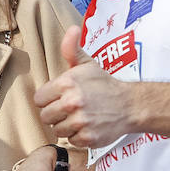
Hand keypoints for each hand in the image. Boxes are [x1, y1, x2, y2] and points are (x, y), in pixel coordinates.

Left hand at [35, 28, 131, 147]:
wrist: (130, 105)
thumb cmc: (105, 85)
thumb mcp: (88, 64)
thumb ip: (72, 49)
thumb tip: (72, 29)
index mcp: (67, 83)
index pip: (39, 99)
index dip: (48, 99)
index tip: (59, 98)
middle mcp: (72, 102)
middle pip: (45, 116)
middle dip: (56, 114)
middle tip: (70, 109)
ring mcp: (80, 121)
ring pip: (57, 130)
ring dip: (66, 126)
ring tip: (80, 117)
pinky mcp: (88, 137)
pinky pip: (71, 140)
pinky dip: (78, 136)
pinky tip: (88, 126)